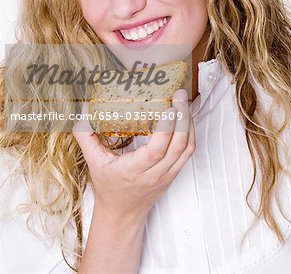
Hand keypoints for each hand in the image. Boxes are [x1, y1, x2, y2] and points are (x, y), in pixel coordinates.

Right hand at [72, 89, 194, 218]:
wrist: (122, 213)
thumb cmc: (108, 186)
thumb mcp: (93, 162)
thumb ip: (86, 135)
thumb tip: (83, 110)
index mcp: (134, 171)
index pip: (155, 151)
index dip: (166, 129)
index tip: (169, 108)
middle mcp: (155, 174)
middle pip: (177, 146)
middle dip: (182, 118)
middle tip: (180, 95)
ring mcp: (168, 174)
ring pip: (187, 148)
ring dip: (189, 123)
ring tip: (184, 101)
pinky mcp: (175, 173)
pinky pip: (188, 152)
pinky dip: (190, 133)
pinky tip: (186, 116)